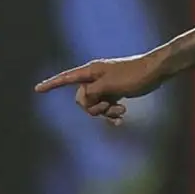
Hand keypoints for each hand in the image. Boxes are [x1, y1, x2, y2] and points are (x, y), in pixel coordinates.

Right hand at [34, 54, 167, 125]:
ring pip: (95, 105)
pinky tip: (120, 122)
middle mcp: (96, 78)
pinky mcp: (117, 92)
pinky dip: (112, 114)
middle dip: (92, 107)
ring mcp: (106, 86)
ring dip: (105, 112)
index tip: (37, 89)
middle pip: (81, 98)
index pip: (66, 78)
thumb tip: (84, 99)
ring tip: (121, 111)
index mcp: (91, 72)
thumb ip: (92, 93)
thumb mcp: (110, 85)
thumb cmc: (134, 75)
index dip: (51, 84)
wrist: (156, 71)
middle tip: (107, 106)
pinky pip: (107, 106)